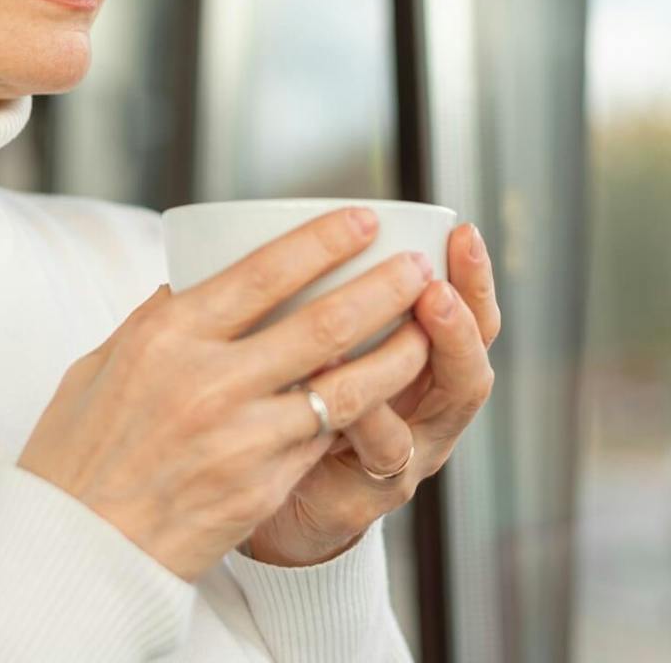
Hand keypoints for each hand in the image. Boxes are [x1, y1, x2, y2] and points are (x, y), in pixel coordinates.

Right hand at [15, 207, 431, 583]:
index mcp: (167, 336)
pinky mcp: (262, 487)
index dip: (323, 241)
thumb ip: (154, 321)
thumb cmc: (78, 451)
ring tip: (430, 327)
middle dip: (384, 287)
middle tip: (419, 264)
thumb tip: (192, 285)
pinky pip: (324, 437)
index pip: (262, 273)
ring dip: (398, 353)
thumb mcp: (100, 364)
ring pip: (346, 387)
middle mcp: (210, 380)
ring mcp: (242, 437)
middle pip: (322, 323)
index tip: (363, 219)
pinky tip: (386, 392)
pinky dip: (361, 410)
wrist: (76, 549)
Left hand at [242, 221, 500, 566]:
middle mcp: (425, 414)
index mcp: (418, 370)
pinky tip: (339, 378)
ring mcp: (406, 455)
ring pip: (443, 407)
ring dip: (434, 352)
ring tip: (426, 308)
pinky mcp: (370, 494)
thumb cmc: (287, 411)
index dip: (471, 277)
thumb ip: (310, 300)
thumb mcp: (308, 347)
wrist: (262, 506)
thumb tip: (289, 226)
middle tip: (440, 281)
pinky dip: (367, 412)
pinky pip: (381, 450)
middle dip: (464, 315)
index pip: (465, 317)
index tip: (461, 231)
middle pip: (469, 362)